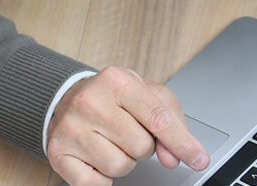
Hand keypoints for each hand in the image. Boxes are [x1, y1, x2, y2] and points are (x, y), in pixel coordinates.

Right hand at [47, 66, 208, 184]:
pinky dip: (101, 178)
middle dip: (141, 146)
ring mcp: (70, 127)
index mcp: (115, 81)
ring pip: (119, 166)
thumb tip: (173, 157)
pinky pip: (96, 183)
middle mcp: (89, 101)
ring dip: (122, 160)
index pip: (158, 119)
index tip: (198, 159)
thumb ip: (171, 122)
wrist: (66, 99)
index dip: (182, 143)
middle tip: (126, 132)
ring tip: (109, 142)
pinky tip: (94, 157)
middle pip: (141, 146)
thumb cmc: (111, 99)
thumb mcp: (146, 95)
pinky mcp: (57, 151)